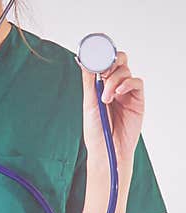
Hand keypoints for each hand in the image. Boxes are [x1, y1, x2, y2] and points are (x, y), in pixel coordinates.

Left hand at [79, 51, 144, 176]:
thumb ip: (89, 82)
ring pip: (125, 70)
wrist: (106, 149)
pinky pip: (137, 82)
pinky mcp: (137, 99)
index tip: (93, 55)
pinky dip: (127, 84)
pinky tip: (117, 94)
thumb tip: (85, 61)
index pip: (103, 63)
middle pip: (118, 61)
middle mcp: (114, 85)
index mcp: (99, 85)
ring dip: (114, 81)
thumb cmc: (96, 129)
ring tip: (105, 98)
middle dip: (110, 62)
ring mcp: (126, 91)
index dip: (101, 56)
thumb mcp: (89, 103)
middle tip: (102, 73)